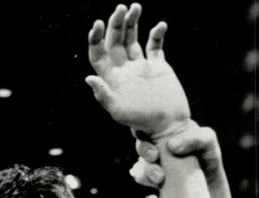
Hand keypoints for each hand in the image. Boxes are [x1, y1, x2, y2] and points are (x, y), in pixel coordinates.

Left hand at [87, 4, 189, 137]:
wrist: (169, 125)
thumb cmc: (143, 121)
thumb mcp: (120, 112)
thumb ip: (104, 95)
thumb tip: (89, 77)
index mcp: (112, 79)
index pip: (98, 54)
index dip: (96, 39)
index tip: (98, 24)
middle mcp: (124, 71)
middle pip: (115, 41)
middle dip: (116, 23)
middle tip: (121, 8)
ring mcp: (141, 67)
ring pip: (133, 38)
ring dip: (132, 22)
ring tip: (135, 7)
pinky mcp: (158, 66)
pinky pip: (155, 45)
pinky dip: (157, 33)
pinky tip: (161, 25)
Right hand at [130, 123, 222, 189]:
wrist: (208, 186)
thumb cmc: (209, 158)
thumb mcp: (208, 141)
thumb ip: (195, 138)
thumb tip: (171, 145)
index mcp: (170, 128)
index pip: (151, 122)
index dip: (144, 126)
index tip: (150, 137)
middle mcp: (159, 142)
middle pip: (141, 140)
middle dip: (143, 149)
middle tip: (154, 156)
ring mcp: (155, 160)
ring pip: (141, 160)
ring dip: (146, 168)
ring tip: (159, 177)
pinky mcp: (153, 177)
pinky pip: (140, 175)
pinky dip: (143, 177)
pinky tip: (155, 182)